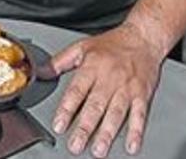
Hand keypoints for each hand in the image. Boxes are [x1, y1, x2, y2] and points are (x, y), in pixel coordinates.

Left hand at [40, 23, 165, 156]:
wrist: (143, 38)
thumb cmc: (112, 44)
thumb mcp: (82, 47)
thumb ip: (60, 61)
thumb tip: (41, 72)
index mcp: (92, 67)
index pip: (76, 91)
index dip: (67, 109)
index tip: (59, 125)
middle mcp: (109, 79)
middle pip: (95, 106)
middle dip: (85, 128)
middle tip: (76, 145)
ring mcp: (127, 88)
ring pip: (116, 113)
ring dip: (107, 133)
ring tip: (98, 150)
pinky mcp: (142, 94)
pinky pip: (140, 114)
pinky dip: (136, 131)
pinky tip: (131, 145)